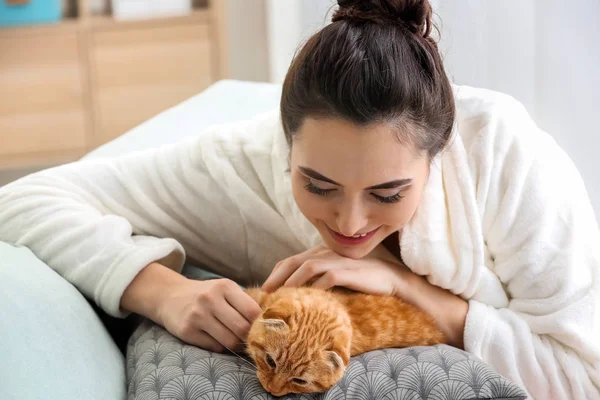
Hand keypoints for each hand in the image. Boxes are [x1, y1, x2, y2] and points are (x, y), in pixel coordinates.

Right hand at [158, 278, 262, 352]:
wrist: (169, 296)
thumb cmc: (205, 294)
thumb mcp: (224, 289)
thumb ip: (244, 302)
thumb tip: (270, 322)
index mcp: (225, 287)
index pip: (252, 311)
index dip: (261, 323)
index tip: (263, 328)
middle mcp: (210, 299)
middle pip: (242, 328)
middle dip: (249, 337)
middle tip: (252, 339)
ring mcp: (197, 316)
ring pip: (229, 341)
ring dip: (236, 345)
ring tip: (236, 340)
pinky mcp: (187, 331)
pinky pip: (214, 347)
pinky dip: (221, 347)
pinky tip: (219, 340)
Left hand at [261, 245, 409, 295]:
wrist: (390, 279)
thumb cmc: (361, 280)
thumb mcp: (336, 276)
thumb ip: (318, 279)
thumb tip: (297, 294)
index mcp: (321, 252)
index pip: (292, 259)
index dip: (276, 272)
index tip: (266, 288)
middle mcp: (327, 253)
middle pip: (295, 260)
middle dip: (278, 276)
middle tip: (265, 293)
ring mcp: (338, 261)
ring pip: (308, 266)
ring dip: (292, 281)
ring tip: (282, 296)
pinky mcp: (349, 272)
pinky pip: (328, 277)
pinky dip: (316, 287)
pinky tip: (308, 299)